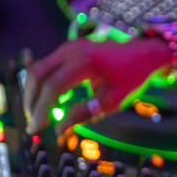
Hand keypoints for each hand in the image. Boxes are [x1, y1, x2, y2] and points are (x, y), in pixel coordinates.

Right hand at [23, 38, 172, 132]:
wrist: (144, 55)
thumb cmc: (131, 79)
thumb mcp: (113, 101)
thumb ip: (85, 114)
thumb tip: (59, 130)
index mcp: (85, 62)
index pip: (53, 87)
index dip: (41, 110)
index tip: (36, 129)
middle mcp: (73, 50)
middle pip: (38, 75)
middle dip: (32, 102)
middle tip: (34, 124)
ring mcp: (69, 46)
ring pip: (38, 69)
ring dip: (34, 93)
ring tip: (38, 115)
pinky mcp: (68, 48)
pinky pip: (46, 65)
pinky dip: (41, 83)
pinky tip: (43, 101)